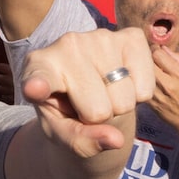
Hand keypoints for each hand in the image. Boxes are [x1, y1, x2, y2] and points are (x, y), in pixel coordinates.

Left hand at [19, 25, 155, 158]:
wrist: (90, 93)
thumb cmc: (67, 114)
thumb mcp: (63, 135)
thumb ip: (81, 143)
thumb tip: (115, 140)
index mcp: (37, 68)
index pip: (40, 79)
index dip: (38, 85)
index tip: (34, 89)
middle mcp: (66, 44)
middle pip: (98, 109)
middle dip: (99, 118)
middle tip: (88, 106)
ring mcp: (100, 36)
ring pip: (124, 99)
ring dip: (119, 106)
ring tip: (103, 93)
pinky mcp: (131, 36)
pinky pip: (145, 87)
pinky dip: (139, 95)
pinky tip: (123, 83)